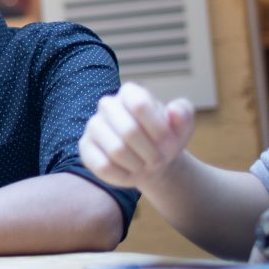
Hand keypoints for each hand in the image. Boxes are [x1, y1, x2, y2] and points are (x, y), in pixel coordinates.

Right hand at [79, 82, 195, 188]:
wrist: (150, 159)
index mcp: (131, 93)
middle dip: (150, 152)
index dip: (158, 129)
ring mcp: (93, 126)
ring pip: (116, 150)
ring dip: (138, 164)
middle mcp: (108, 105)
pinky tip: (129, 172)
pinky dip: (123, 175)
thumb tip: (173, 111)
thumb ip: (183, 115)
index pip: (140, 105)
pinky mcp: (85, 147)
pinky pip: (103, 166)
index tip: (167, 140)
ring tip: (144, 164)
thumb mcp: (182, 127)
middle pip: (129, 131)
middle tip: (158, 159)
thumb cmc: (165, 139)